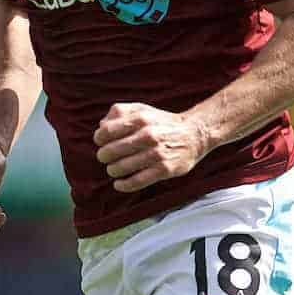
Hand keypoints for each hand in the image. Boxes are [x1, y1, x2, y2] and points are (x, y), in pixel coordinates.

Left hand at [94, 103, 208, 192]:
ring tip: (114, 169)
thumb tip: (100, 126)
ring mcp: (156, 154)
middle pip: (110, 151)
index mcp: (140, 119)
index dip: (99, 139)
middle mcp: (148, 135)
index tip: (101, 142)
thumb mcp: (142, 109)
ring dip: (112, 170)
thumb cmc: (162, 122)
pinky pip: (137, 182)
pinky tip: (119, 184)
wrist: (194, 134)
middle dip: (104, 156)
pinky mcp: (164, 170)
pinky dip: (124, 185)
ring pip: (121, 168)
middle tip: (106, 158)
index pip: (106, 131)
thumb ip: (120, 112)